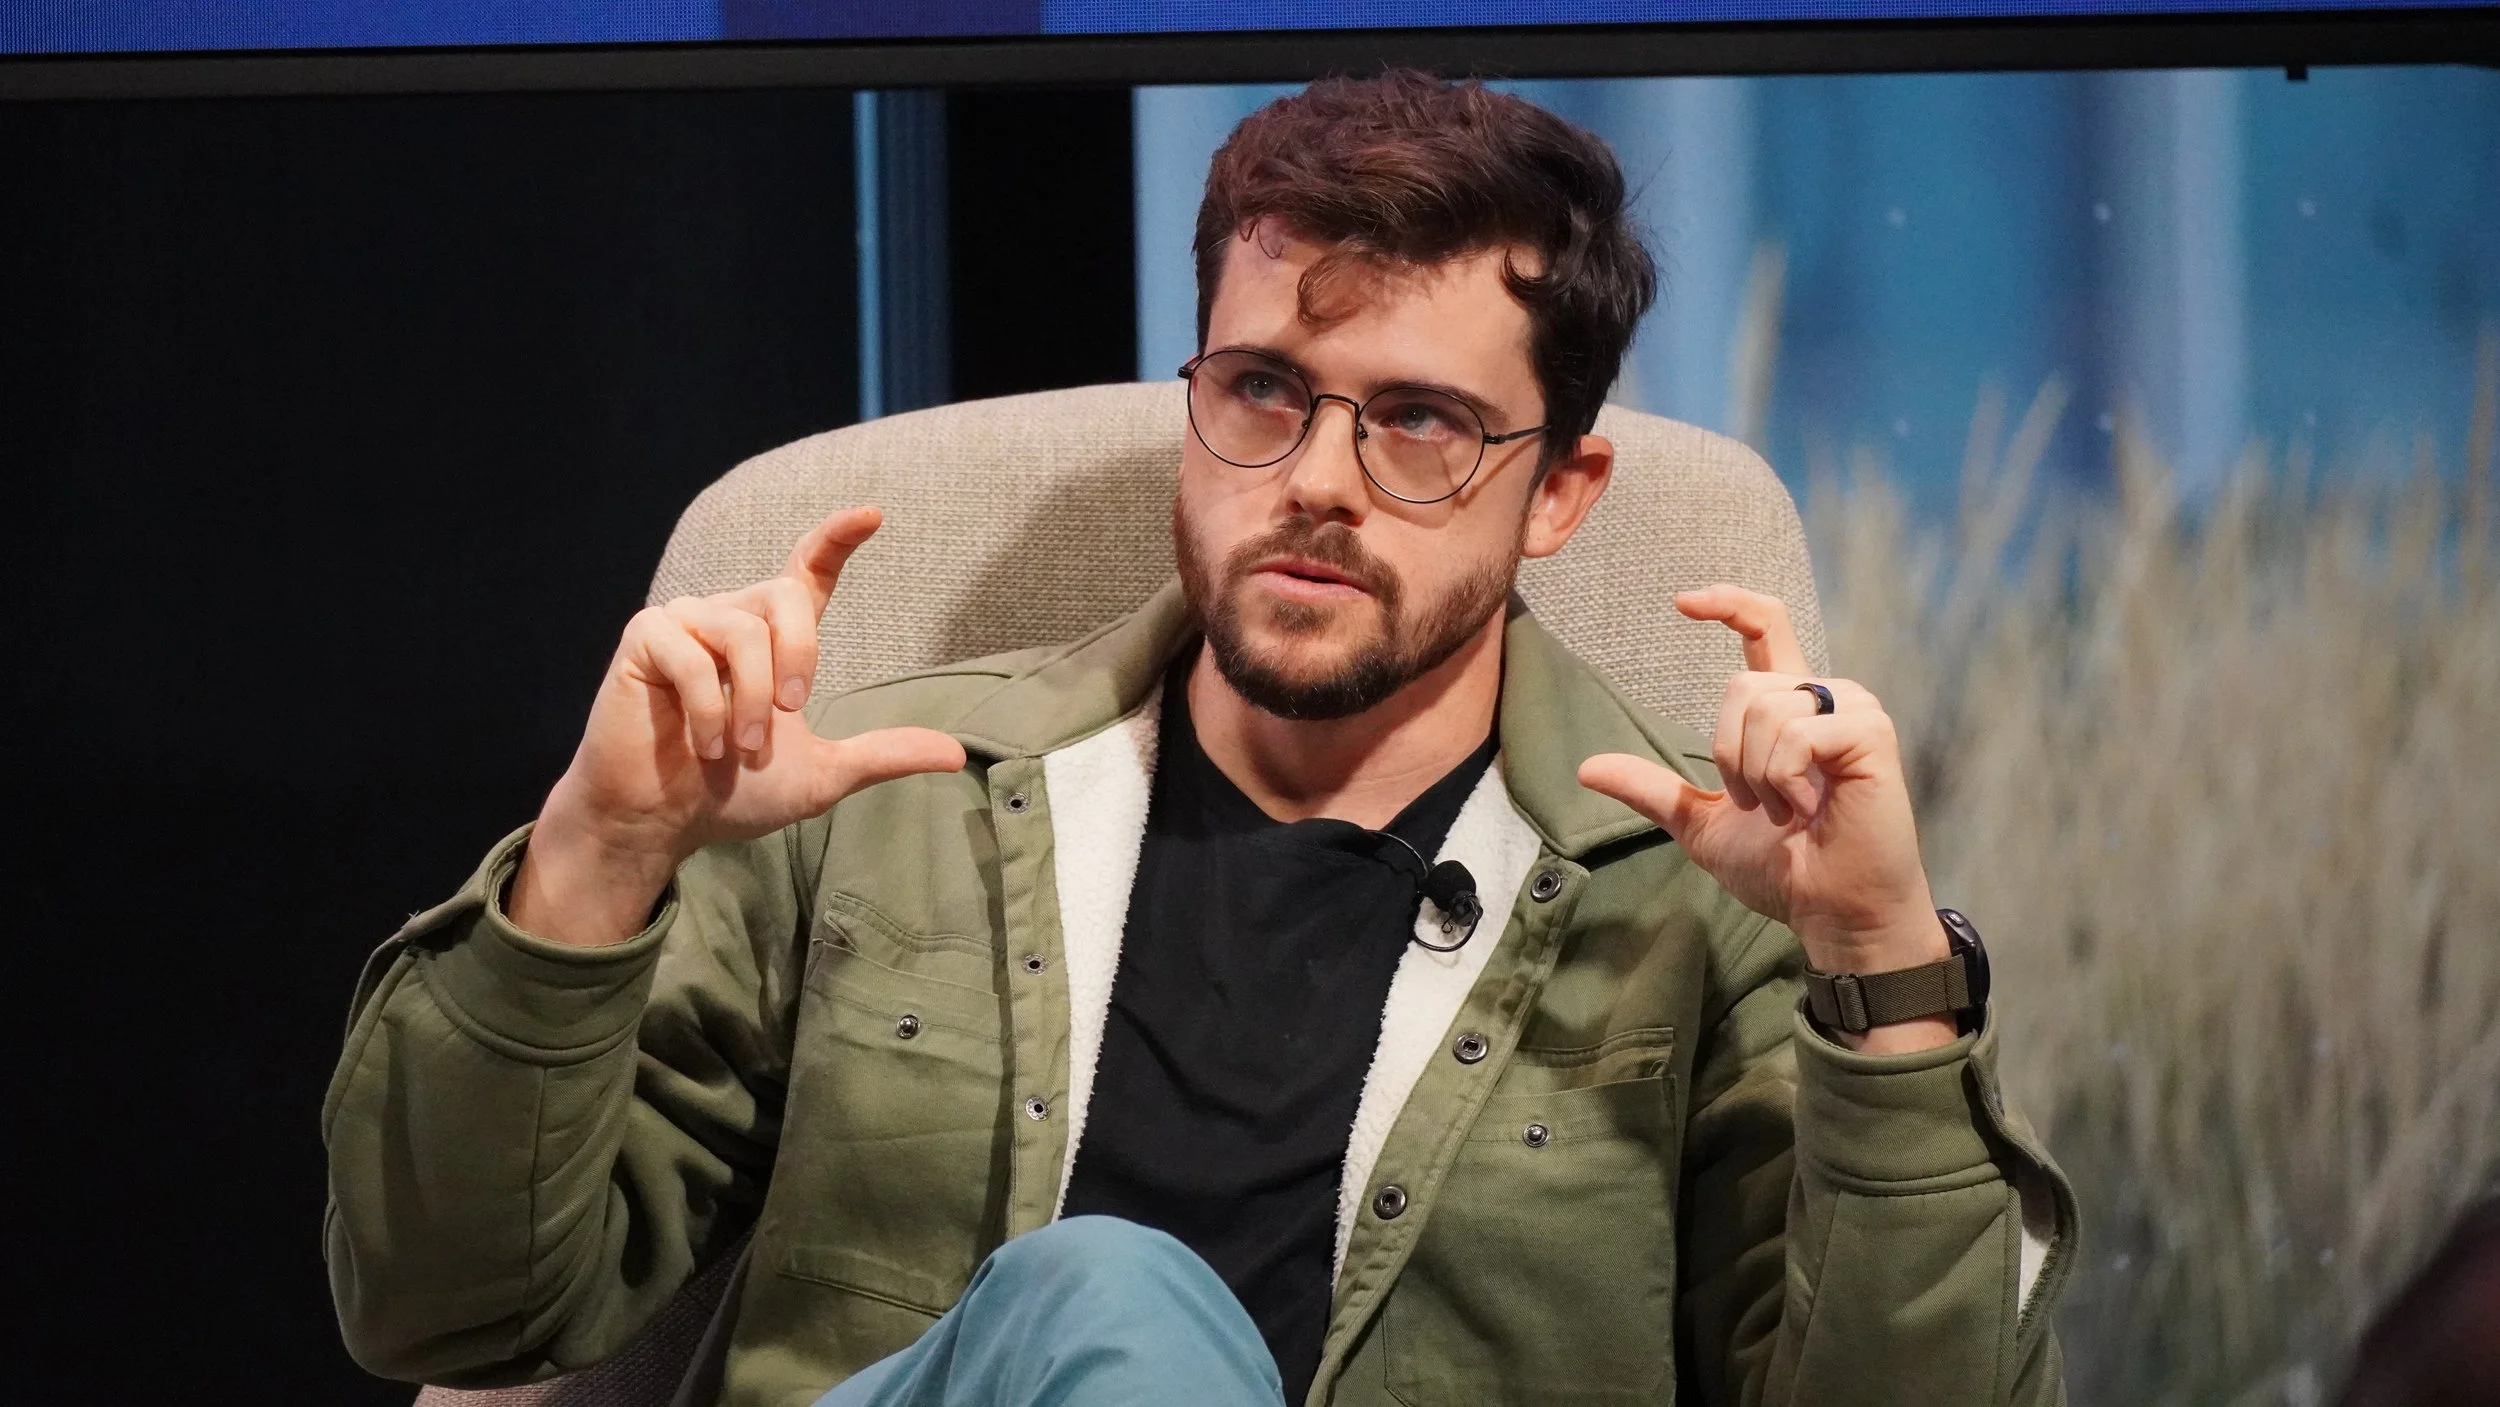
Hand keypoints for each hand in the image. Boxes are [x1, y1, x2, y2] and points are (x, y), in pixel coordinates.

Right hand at [512, 507, 965, 946]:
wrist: (661, 823)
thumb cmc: (732, 795)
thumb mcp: (822, 774)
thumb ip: (882, 754)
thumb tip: (956, 754)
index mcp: (771, 639)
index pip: (807, 572)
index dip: (836, 539)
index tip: (872, 515)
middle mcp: (729, 617)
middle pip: (783, 596)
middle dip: (799, 655)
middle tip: (787, 715)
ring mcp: (684, 622)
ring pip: (741, 631)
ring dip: (748, 700)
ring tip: (737, 748)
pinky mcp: (645, 639)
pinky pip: (690, 655)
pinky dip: (707, 708)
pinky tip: (704, 744)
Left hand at [1577, 587, 1950, 1048]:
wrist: (1832, 912)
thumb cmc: (1785, 869)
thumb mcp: (1701, 823)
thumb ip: (1653, 789)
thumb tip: (1586, 768)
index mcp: (1791, 709)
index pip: (1766, 626)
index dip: (1728, 604)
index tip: (1682, 603)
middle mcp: (1827, 698)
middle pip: (1741, 685)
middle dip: (1729, 755)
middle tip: (1761, 806)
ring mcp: (1854, 712)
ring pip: (1763, 708)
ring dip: (1758, 776)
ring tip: (1789, 813)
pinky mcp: (1871, 734)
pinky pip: (1794, 735)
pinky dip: (1783, 781)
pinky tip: (1808, 812)